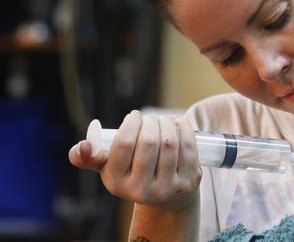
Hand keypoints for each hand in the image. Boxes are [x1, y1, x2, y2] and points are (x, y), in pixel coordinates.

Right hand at [68, 111, 201, 209]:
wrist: (165, 198)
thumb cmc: (133, 174)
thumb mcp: (108, 169)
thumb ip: (88, 157)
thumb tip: (82, 146)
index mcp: (118, 182)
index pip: (124, 145)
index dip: (131, 124)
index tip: (134, 115)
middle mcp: (142, 189)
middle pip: (149, 142)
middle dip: (150, 122)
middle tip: (150, 118)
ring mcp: (168, 187)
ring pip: (170, 143)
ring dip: (167, 123)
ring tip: (163, 120)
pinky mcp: (189, 182)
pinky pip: (188, 148)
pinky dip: (184, 130)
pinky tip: (178, 124)